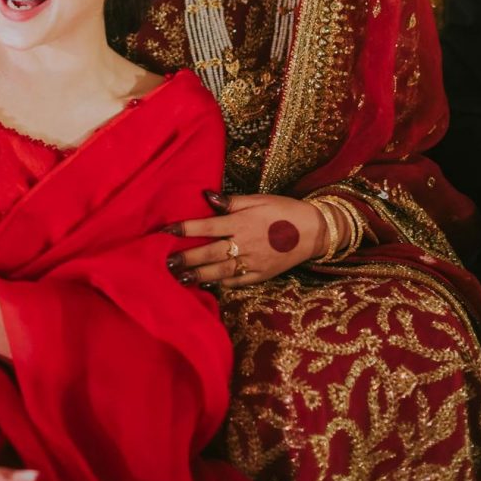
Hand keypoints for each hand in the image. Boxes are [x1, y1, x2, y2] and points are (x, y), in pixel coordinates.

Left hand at [167, 193, 327, 287]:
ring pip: (220, 272)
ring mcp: (253, 262)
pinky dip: (221, 284)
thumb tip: (207, 195)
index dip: (185, 229)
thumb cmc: (284, 210)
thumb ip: (231, 201)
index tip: (166, 231)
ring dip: (198, 276)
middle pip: (209, 253)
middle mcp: (245, 243)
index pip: (207, 226)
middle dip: (186, 258)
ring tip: (180, 278)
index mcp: (242, 222)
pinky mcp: (261, 275)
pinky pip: (237, 282)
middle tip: (166, 263)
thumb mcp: (258, 199)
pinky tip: (207, 285)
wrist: (314, 231)